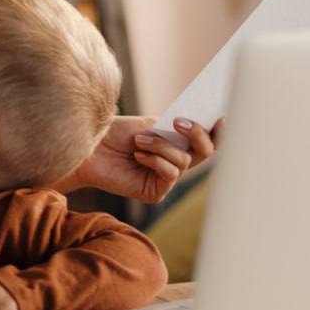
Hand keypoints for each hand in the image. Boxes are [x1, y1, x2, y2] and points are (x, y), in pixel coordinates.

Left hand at [65, 116, 221, 203]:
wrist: (88, 149)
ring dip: (162, 146)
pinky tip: (138, 155)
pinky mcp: (155, 192)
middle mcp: (174, 162)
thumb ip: (175, 128)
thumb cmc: (114, 134)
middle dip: (197, 135)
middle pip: (205, 152)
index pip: (206, 140)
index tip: (222, 116)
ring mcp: (165, 179)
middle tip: (179, 122)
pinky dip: (155, 160)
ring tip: (139, 140)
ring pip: (184, 161)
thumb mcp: (149, 124)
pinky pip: (170, 174)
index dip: (219, 131)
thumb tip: (200, 125)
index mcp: (175, 144)